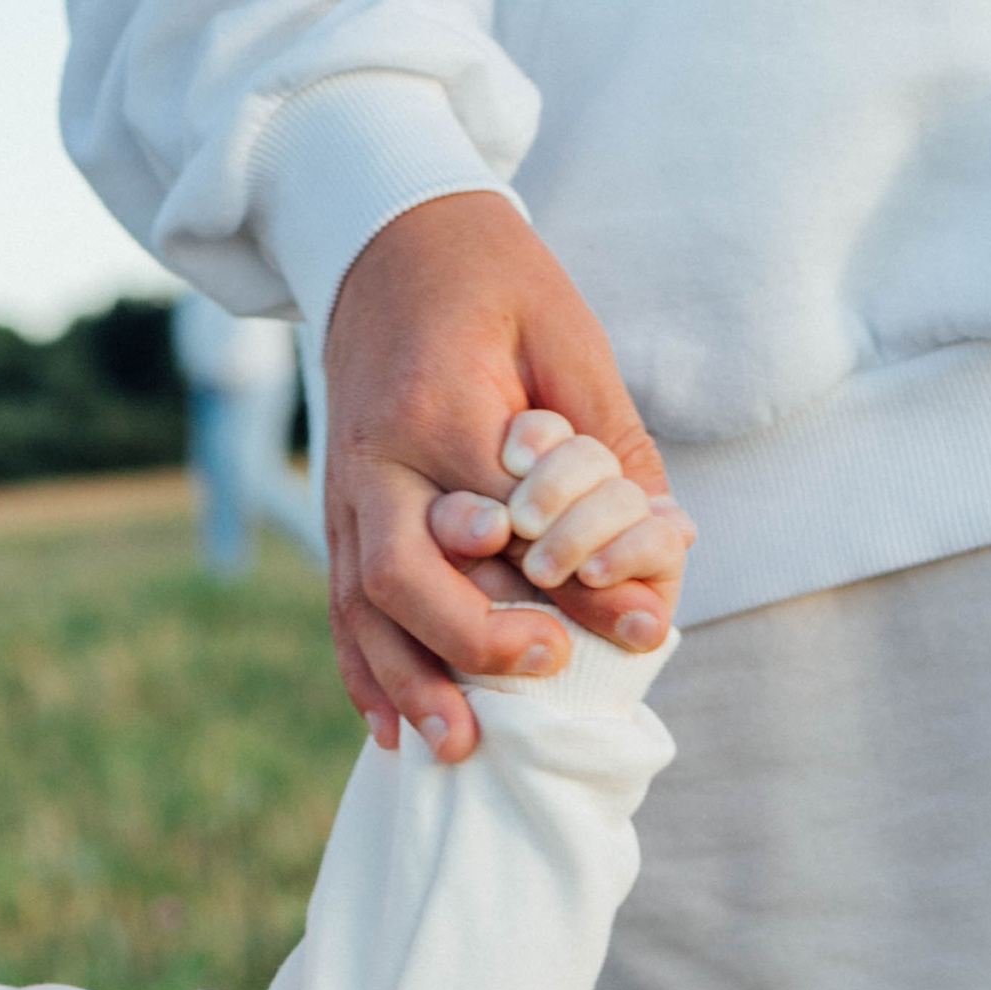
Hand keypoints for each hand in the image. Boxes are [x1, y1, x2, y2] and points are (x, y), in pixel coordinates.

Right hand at [323, 197, 691, 761]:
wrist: (387, 242)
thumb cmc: (494, 284)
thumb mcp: (567, 338)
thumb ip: (606, 443)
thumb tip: (655, 553)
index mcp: (438, 402)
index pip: (509, 514)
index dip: (574, 581)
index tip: (643, 628)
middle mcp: (375, 457)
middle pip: (404, 574)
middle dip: (472, 639)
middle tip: (546, 670)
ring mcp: (343, 491)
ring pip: (361, 607)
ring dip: (409, 683)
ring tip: (459, 747)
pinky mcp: (335, 514)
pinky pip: (340, 607)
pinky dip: (365, 673)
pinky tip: (394, 729)